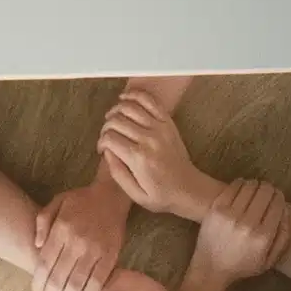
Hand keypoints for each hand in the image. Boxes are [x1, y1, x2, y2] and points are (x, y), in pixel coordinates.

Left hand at [28, 180, 133, 290]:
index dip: (39, 281)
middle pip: (60, 276)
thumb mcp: (56, 202)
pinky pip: (98, 281)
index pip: (46, 262)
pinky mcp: (111, 255)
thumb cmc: (81, 200)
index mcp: (61, 229)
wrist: (111, 195)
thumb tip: (36, 246)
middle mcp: (77, 241)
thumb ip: (42, 222)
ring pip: (78, 283)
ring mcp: (95, 250)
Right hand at [98, 81, 222, 223]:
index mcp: (139, 158)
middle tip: (107, 136)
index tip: (102, 149)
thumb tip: (107, 152)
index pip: (110, 138)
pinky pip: (149, 100)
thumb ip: (118, 173)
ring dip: (116, 110)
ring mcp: (160, 127)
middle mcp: (149, 139)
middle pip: (117, 121)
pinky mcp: (167, 122)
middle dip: (106, 127)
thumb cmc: (162, 195)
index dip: (101, 142)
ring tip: (112, 119)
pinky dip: (135, 95)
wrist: (189, 188)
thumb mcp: (136, 195)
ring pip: (130, 107)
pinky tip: (124, 99)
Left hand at [188, 176, 290, 290]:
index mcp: (263, 237)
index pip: (277, 205)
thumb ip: (283, 237)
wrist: (209, 268)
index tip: (278, 196)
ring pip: (249, 186)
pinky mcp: (215, 209)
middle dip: (269, 189)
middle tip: (267, 190)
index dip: (279, 197)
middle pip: (265, 192)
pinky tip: (242, 186)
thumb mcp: (269, 260)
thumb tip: (285, 210)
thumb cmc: (242, 266)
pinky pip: (232, 187)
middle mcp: (248, 224)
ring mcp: (229, 215)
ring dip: (255, 184)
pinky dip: (240, 183)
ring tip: (255, 188)